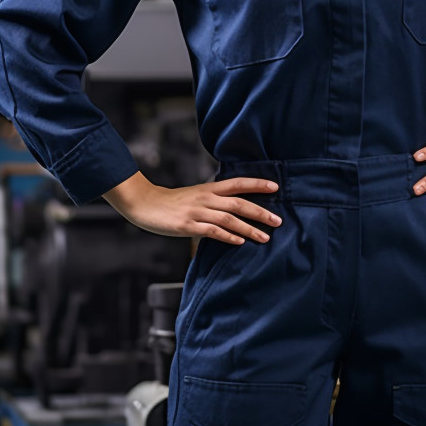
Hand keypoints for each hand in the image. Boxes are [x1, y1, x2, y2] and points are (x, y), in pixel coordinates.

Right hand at [103, 171, 282, 243]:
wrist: (146, 204)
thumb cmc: (174, 202)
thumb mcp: (197, 195)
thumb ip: (216, 199)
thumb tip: (238, 206)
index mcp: (209, 188)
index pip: (238, 183)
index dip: (257, 183)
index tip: (276, 187)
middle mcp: (206, 198)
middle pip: (239, 202)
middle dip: (260, 212)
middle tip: (278, 221)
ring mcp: (197, 212)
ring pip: (229, 218)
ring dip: (249, 228)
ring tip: (265, 237)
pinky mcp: (188, 225)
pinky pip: (212, 231)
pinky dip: (228, 236)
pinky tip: (240, 242)